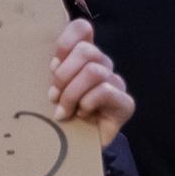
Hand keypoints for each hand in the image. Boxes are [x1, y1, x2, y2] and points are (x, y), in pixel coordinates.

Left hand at [50, 19, 133, 146]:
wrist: (77, 146)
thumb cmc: (59, 113)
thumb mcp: (48, 88)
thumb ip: (52, 70)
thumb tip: (54, 63)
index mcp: (83, 58)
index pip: (82, 29)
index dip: (66, 41)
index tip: (53, 63)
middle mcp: (103, 66)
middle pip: (86, 51)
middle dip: (63, 75)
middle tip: (53, 96)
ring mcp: (116, 83)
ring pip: (94, 71)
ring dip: (72, 94)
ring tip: (63, 111)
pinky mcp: (126, 103)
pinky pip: (105, 91)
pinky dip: (87, 103)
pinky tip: (82, 114)